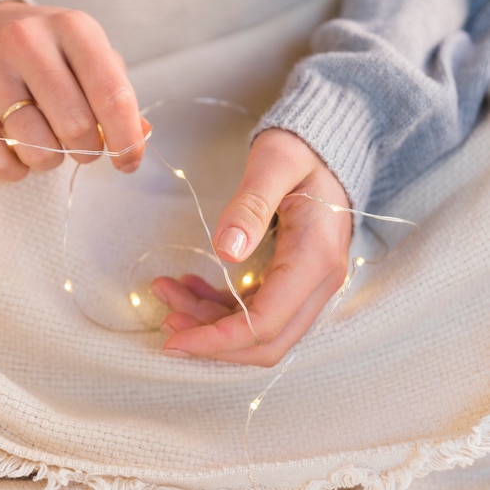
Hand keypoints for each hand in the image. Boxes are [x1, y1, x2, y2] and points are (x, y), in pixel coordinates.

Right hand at [0, 1, 147, 179]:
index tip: (129, 163)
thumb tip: (142, 135)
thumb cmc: (46, 53)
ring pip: (39, 150)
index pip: (112, 96)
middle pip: (77, 128)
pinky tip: (17, 149)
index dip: (128, 140)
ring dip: (51, 161)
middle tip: (82, 146)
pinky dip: (17, 170)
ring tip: (47, 141)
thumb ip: (117, 93)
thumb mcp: (88, 56)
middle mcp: (28, 42)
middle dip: (88, 151)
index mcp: (73, 28)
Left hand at [151, 128, 351, 366]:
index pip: (266, 323)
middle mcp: (318, 281)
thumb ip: (251, 204)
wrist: (325, 148)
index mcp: (315, 258)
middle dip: (211, 339)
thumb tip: (226, 251)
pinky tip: (189, 286)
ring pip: (256, 328)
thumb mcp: (275, 163)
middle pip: (265, 341)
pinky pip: (255, 308)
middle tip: (165, 320)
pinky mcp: (293, 279)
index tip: (174, 340)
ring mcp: (308, 284)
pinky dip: (219, 306)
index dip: (219, 340)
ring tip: (167, 291)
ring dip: (208, 320)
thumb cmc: (301, 149)